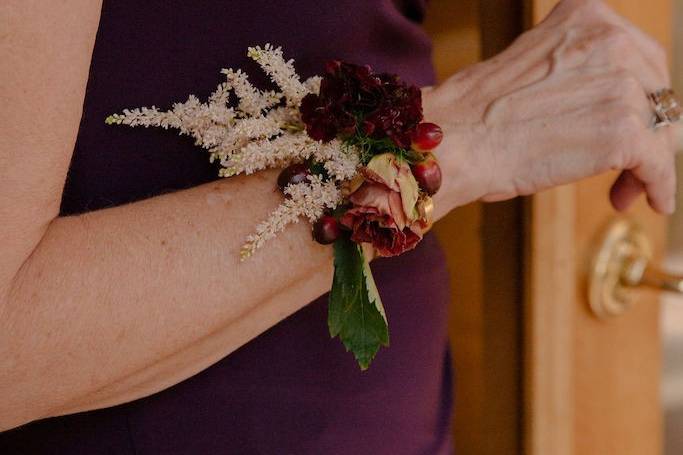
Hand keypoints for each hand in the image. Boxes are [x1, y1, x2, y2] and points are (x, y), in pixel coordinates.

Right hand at [425, 0, 676, 213]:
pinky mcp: (625, 131)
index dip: (637, 97)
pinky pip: (659, 165)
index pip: (639, 59)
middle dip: (648, 132)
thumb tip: (605, 104)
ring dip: (647, 165)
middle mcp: (612, 41)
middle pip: (657, 94)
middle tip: (628, 165)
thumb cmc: (477, 114)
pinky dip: (658, 187)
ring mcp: (622, 85)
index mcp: (587, 16)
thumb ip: (574, 71)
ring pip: (661, 132)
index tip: (627, 122)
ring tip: (624, 191)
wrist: (456, 141)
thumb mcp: (533, 64)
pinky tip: (651, 201)